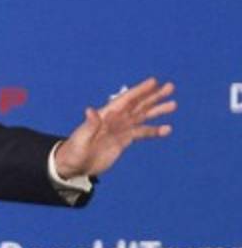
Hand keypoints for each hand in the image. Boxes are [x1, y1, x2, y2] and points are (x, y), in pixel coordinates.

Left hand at [54, 77, 174, 178]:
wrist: (74, 166)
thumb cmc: (74, 151)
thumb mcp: (81, 138)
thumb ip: (89, 125)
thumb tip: (90, 110)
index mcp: (105, 115)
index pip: (125, 100)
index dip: (139, 90)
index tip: (154, 82)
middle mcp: (115, 119)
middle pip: (138, 105)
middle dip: (153, 96)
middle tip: (170, 87)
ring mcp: (120, 129)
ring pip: (142, 116)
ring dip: (157, 110)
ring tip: (173, 104)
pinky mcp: (123, 141)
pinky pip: (142, 133)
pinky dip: (154, 131)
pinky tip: (167, 129)